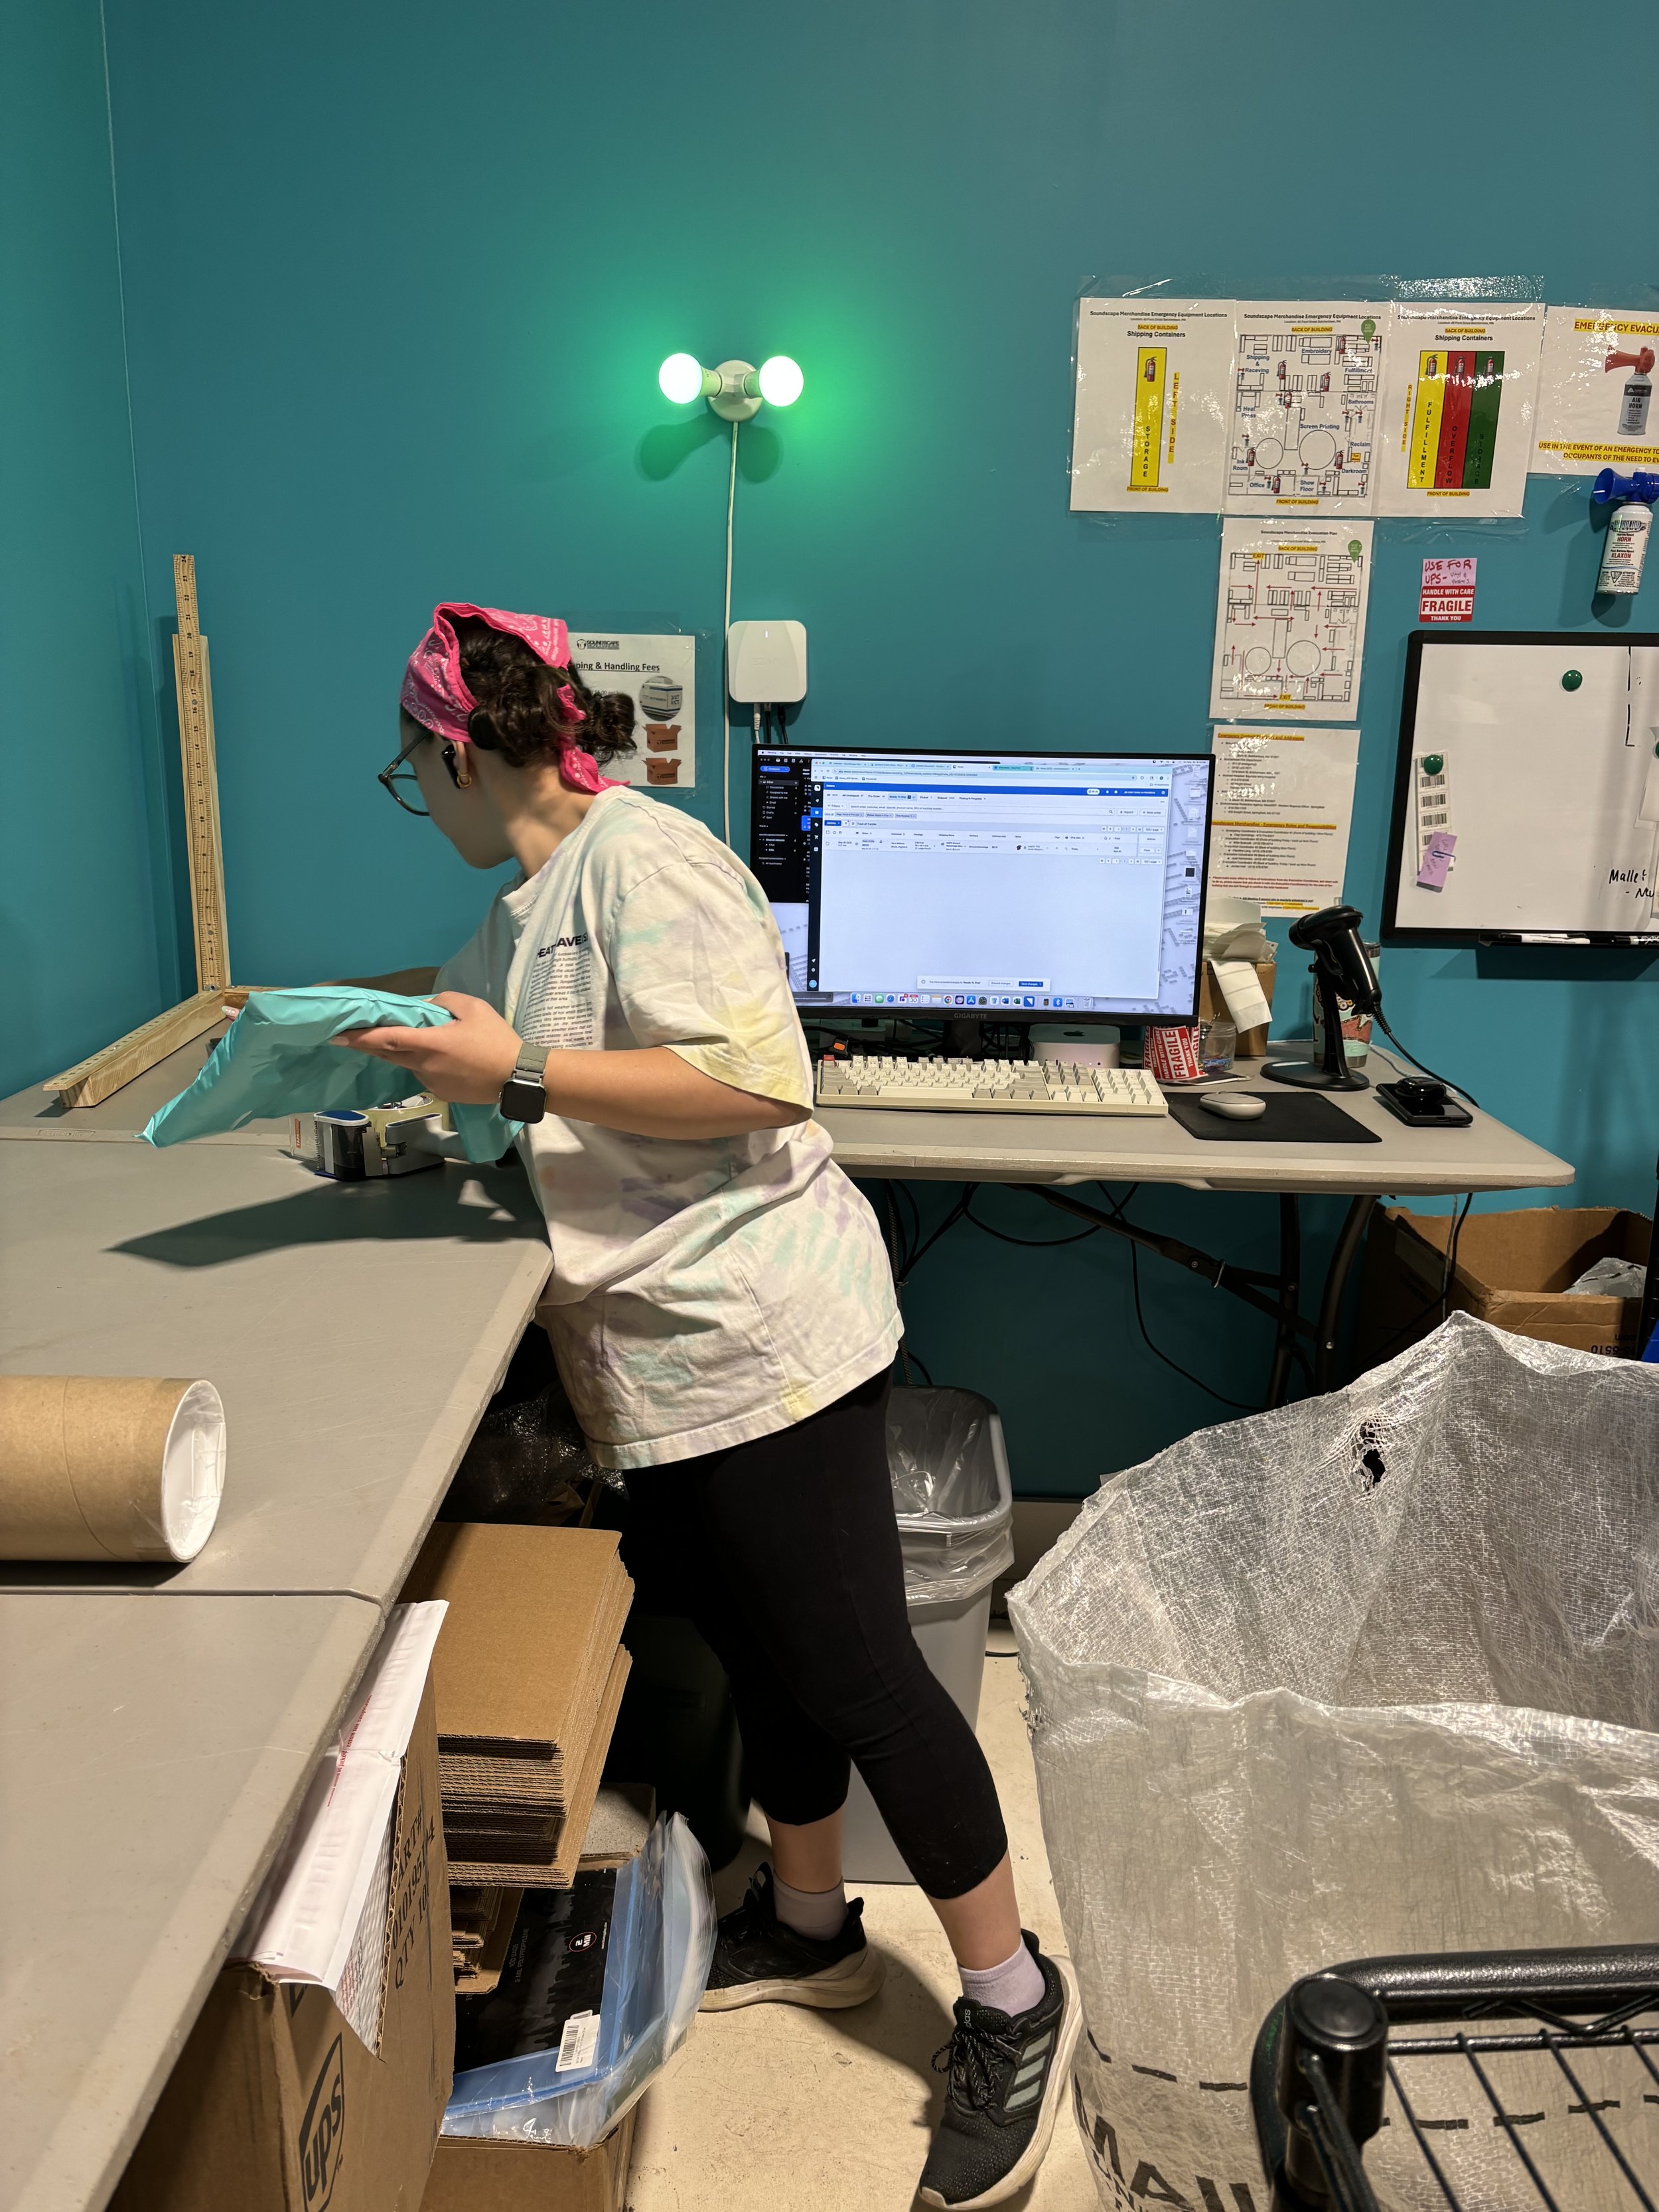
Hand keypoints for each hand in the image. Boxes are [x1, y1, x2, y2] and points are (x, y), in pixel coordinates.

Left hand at [333, 991, 525, 1103]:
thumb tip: (427, 1008)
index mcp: (430, 1043)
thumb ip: (445, 1001)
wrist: (517, 1077)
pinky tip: (439, 1060)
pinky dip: (421, 1065)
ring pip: (406, 1065)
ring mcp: (430, 1082)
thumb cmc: (496, 1040)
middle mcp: (423, 1065)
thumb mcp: (473, 1007)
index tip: (339, 1035)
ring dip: (399, 1054)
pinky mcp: (439, 1093)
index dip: (360, 1037)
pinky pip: (422, 1075)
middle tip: (349, 1037)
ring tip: (408, 1041)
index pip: (386, 1039)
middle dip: (366, 1045)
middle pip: (387, 1054)